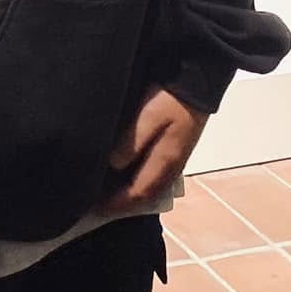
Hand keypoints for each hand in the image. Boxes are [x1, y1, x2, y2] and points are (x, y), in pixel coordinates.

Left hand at [103, 86, 208, 210]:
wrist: (196, 83)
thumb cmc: (170, 99)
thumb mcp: (149, 116)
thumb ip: (132, 141)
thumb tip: (113, 165)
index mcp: (165, 162)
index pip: (138, 193)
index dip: (116, 204)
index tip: (94, 208)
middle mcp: (171, 167)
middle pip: (145, 195)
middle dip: (121, 204)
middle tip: (95, 205)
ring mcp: (175, 160)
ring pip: (150, 187)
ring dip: (130, 194)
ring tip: (105, 194)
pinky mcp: (175, 151)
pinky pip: (153, 176)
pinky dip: (137, 182)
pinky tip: (123, 176)